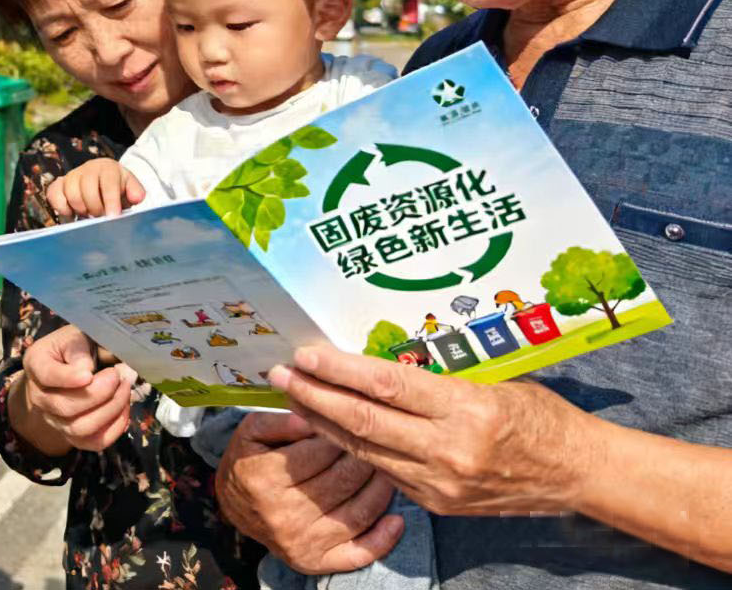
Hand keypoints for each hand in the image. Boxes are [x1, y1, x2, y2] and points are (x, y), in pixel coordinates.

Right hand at [13, 325, 136, 455]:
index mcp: (36, 364)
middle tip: (118, 375)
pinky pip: (93, 442)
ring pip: (79, 429)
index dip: (68, 378)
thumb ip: (79, 349)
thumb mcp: (75, 336)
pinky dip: (114, 428)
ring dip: (109, 410)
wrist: (70, 365)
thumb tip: (87, 369)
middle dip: (98, 394)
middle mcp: (39, 396)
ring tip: (125, 390)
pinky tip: (124, 408)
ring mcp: (54, 419)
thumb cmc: (74, 346)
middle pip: (65, 407)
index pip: (47, 375)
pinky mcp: (73, 435)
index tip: (90, 374)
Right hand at [45, 158, 145, 219]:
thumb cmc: (118, 188)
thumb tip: (137, 198)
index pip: (108, 183)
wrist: (103, 181)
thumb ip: (136, 192)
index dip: (110, 201)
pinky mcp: (59, 184)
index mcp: (108, 168)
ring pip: (71, 194)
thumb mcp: (131, 188)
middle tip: (101, 217)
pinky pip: (54, 195)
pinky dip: (62, 207)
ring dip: (81, 210)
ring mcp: (71, 175)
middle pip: (87, 190)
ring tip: (90, 214)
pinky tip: (72, 213)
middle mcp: (88, 168)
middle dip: (95, 209)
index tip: (112, 218)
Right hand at [214, 409, 403, 575]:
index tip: (353, 418)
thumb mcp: (251, 431)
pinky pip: (358, 553)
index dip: (341, 432)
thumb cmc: (249, 461)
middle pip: (342, 481)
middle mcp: (283, 515)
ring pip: (358, 512)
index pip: (319, 451)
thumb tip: (312, 416)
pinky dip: (383, 539)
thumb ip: (280, 420)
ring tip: (387, 467)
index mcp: (264, 477)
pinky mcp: (316, 562)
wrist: (235, 505)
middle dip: (364, 456)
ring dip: (380, 488)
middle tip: (377, 439)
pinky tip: (397, 519)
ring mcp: (302, 542)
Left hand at [269, 344, 587, 515]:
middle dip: (314, 396)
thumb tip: (374, 365)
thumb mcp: (492, 382)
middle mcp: (450, 449)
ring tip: (292, 399)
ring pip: (366, 449)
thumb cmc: (538, 415)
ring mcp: (441, 483)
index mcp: (467, 408)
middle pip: (364, 420)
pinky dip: (353, 448)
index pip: (386, 384)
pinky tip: (328, 429)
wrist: (578, 473)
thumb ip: (435, 380)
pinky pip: (385, 471)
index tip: (305, 354)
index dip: (339, 369)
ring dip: (323, 423)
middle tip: (279, 375)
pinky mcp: (438, 504)